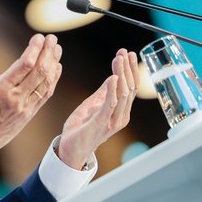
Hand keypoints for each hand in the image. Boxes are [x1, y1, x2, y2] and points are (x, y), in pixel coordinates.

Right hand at [0, 34, 62, 158]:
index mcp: (0, 90)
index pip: (24, 65)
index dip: (34, 49)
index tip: (38, 37)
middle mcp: (16, 98)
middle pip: (38, 71)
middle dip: (47, 52)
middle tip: (52, 38)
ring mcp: (25, 107)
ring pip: (45, 82)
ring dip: (53, 64)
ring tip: (57, 49)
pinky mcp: (30, 114)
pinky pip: (45, 95)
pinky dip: (53, 80)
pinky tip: (56, 68)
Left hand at [57, 49, 138, 168]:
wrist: (70, 149)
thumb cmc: (82, 128)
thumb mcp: (93, 104)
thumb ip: (104, 92)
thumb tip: (114, 76)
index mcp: (120, 112)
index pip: (130, 87)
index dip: (130, 70)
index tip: (128, 53)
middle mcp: (120, 117)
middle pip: (129, 88)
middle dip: (127, 68)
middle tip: (124, 52)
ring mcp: (112, 122)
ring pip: (122, 94)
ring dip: (121, 74)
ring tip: (119, 59)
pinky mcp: (100, 124)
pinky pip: (109, 105)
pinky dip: (112, 91)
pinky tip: (113, 77)